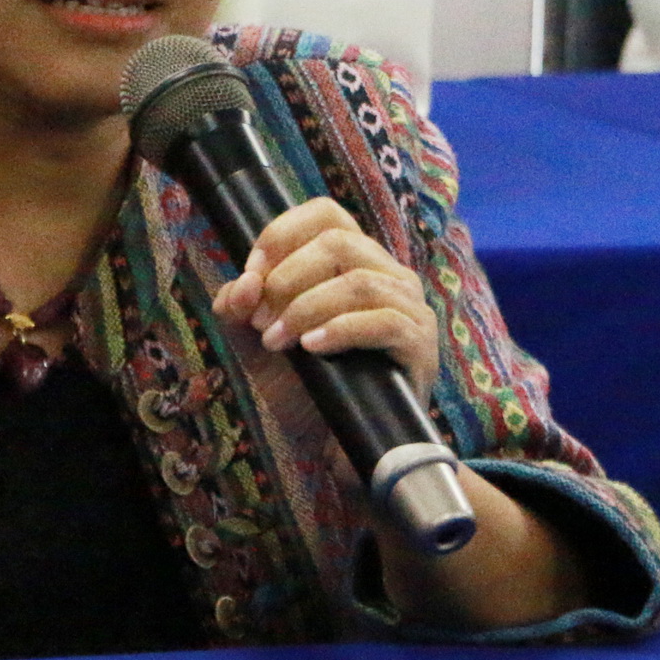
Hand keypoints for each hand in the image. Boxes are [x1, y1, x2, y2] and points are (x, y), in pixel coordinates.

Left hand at [210, 196, 438, 399]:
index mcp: (353, 261)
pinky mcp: (420, 344)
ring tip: (277, 341)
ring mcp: (409, 307)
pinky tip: (311, 348)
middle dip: (288, 277)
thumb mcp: (255, 344)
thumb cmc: (303, 388)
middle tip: (260, 319)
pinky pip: (383, 321)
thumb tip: (243, 283)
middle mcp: (387, 273)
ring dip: (305, 308)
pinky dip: (340, 330)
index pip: (326, 213)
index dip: (283, 233)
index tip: (251, 272)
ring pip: (358, 281)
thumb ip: (239, 310)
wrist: (337, 446)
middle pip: (338, 240)